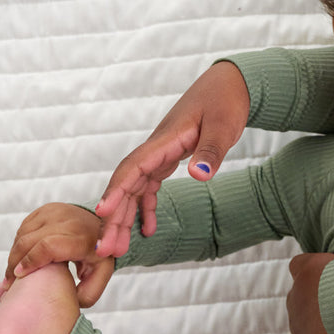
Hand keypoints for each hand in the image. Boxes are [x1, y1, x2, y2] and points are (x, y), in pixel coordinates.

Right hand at [2, 203, 114, 307]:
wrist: (103, 225)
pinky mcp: (46, 209)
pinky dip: (19, 244)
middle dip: (15, 263)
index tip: (20, 276)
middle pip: (29, 241)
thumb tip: (68, 301)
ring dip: (15, 255)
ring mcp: (56, 212)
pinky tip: (23, 257)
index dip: (30, 261)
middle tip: (10, 283)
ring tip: (14, 273)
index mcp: (82, 238)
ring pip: (23, 235)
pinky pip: (24, 228)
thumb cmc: (101, 252)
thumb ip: (89, 292)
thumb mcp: (103, 273)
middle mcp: (68, 221)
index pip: (48, 246)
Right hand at [94, 61, 250, 257]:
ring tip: (117, 249)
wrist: (230, 85)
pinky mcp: (169, 158)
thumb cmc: (226, 102)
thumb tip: (198, 177)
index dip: (116, 191)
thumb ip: (210, 152)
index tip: (102, 213)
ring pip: (134, 189)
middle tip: (105, 249)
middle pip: (127, 185)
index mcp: (165, 140)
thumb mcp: (223, 127)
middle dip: (114, 217)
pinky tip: (148, 230)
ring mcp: (160, 154)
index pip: (133, 168)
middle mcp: (156, 149)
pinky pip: (150, 186)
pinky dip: (146, 207)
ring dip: (124, 217)